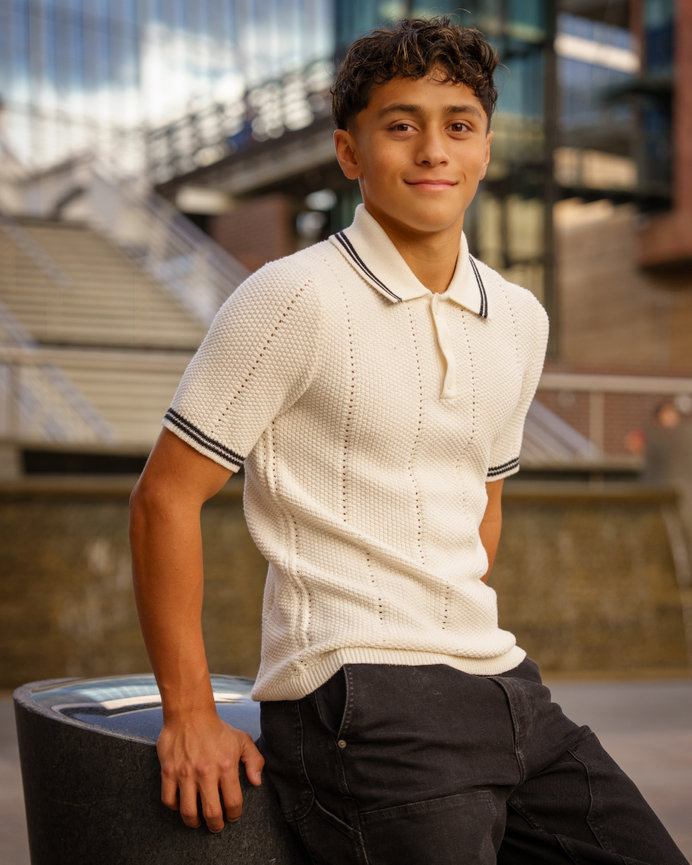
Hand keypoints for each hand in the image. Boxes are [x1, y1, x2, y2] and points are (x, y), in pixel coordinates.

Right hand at [157, 710, 263, 832]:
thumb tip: (257, 782)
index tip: (232, 816)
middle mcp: (206, 772)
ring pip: (188, 811)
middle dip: (215, 825)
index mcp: (226, 765)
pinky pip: (169, 800)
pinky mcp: (168, 772)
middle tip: (216, 827)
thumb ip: (254, 760)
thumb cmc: (217, 728)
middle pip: (211, 812)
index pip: (233, 802)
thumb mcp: (242, 740)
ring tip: (198, 821)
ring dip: (194, 822)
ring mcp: (185, 773)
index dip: (234, 815)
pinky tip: (181, 805)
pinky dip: (175, 808)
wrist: (190, 713)